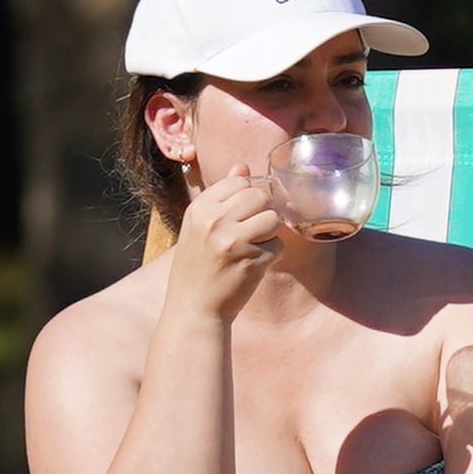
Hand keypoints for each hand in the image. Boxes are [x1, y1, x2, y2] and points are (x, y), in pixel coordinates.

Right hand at [166, 163, 281, 323]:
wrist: (194, 307)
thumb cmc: (197, 265)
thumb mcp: (199, 226)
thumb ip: (222, 195)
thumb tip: (243, 166)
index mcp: (200, 208)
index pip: (239, 181)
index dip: (247, 197)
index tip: (243, 214)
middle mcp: (215, 221)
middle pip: (260, 196)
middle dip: (263, 212)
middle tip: (253, 232)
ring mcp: (234, 241)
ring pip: (273, 218)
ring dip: (269, 233)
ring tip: (253, 247)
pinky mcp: (252, 261)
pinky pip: (278, 246)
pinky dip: (272, 256)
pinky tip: (254, 265)